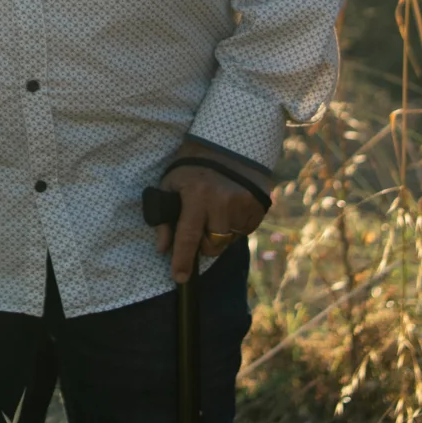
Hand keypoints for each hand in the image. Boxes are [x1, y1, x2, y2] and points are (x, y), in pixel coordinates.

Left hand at [153, 146, 270, 282]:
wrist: (229, 144)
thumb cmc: (193, 165)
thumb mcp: (171, 184)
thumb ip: (164, 217)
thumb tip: (162, 248)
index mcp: (198, 196)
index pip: (188, 236)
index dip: (183, 260)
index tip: (180, 278)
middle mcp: (223, 203)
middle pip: (212, 245)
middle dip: (202, 244)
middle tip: (199, 225)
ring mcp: (244, 206)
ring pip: (228, 241)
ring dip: (219, 235)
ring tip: (214, 212)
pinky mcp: (259, 207)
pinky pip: (244, 232)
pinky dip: (234, 228)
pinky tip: (228, 210)